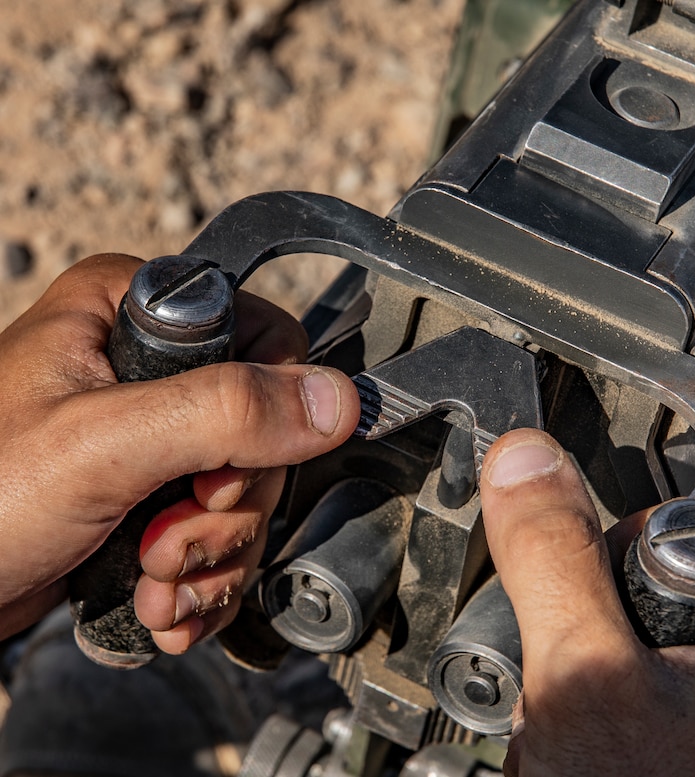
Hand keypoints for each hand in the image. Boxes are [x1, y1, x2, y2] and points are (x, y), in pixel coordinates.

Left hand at [0, 255, 359, 651]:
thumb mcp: (102, 445)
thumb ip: (224, 411)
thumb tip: (341, 399)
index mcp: (133, 312)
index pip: (271, 345)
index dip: (266, 423)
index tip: (206, 479)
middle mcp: (149, 366)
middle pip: (267, 434)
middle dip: (225, 514)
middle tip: (164, 546)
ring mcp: (153, 437)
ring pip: (248, 495)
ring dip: (211, 560)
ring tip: (149, 585)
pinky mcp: (149, 497)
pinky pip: (221, 535)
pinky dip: (200, 583)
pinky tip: (157, 605)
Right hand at [480, 428, 694, 776]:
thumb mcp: (584, 671)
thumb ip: (556, 555)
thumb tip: (528, 460)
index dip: (634, 556)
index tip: (609, 610)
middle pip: (674, 581)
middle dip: (612, 617)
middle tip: (597, 678)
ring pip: (659, 634)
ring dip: (607, 661)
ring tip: (596, 716)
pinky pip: (663, 683)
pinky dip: (619, 696)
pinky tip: (602, 738)